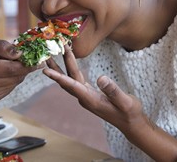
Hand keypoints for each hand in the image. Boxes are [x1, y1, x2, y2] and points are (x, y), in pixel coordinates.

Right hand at [0, 36, 37, 100]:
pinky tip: (8, 73)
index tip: (40, 59)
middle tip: (37, 60)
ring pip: (15, 82)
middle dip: (27, 67)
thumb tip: (19, 53)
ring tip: (16, 63)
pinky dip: (14, 79)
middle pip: (14, 76)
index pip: (10, 68)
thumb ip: (2, 46)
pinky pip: (12, 87)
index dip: (27, 64)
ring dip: (21, 72)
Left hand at [43, 46, 176, 160]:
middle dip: (57, 66)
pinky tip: (69, 63)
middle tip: (47, 52)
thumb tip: (101, 78)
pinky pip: (76, 80)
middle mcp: (85, 98)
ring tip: (53, 54)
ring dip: (62, 66)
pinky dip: (71, 70)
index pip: (71, 86)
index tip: (45, 70)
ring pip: (70, 79)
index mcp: (90, 99)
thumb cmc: (130, 113)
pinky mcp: (90, 94)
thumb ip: (113, 90)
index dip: (58, 77)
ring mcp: (86, 96)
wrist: (131, 123)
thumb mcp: (125, 101)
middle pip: (67, 80)